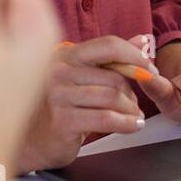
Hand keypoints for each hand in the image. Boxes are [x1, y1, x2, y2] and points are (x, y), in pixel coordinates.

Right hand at [17, 34, 157, 170]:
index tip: (148, 68)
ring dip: (131, 110)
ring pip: (112, 97)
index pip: (108, 45)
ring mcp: (58, 95)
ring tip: (134, 116)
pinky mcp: (62, 120)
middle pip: (114, 76)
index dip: (134, 56)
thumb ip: (110, 58)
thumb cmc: (58, 106)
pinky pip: (106, 118)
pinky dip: (126, 124)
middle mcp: (58, 71)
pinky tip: (131, 126)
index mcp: (65, 54)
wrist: (32, 140)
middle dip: (132, 92)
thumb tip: (142, 40)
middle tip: (135, 104)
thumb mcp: (81, 75)